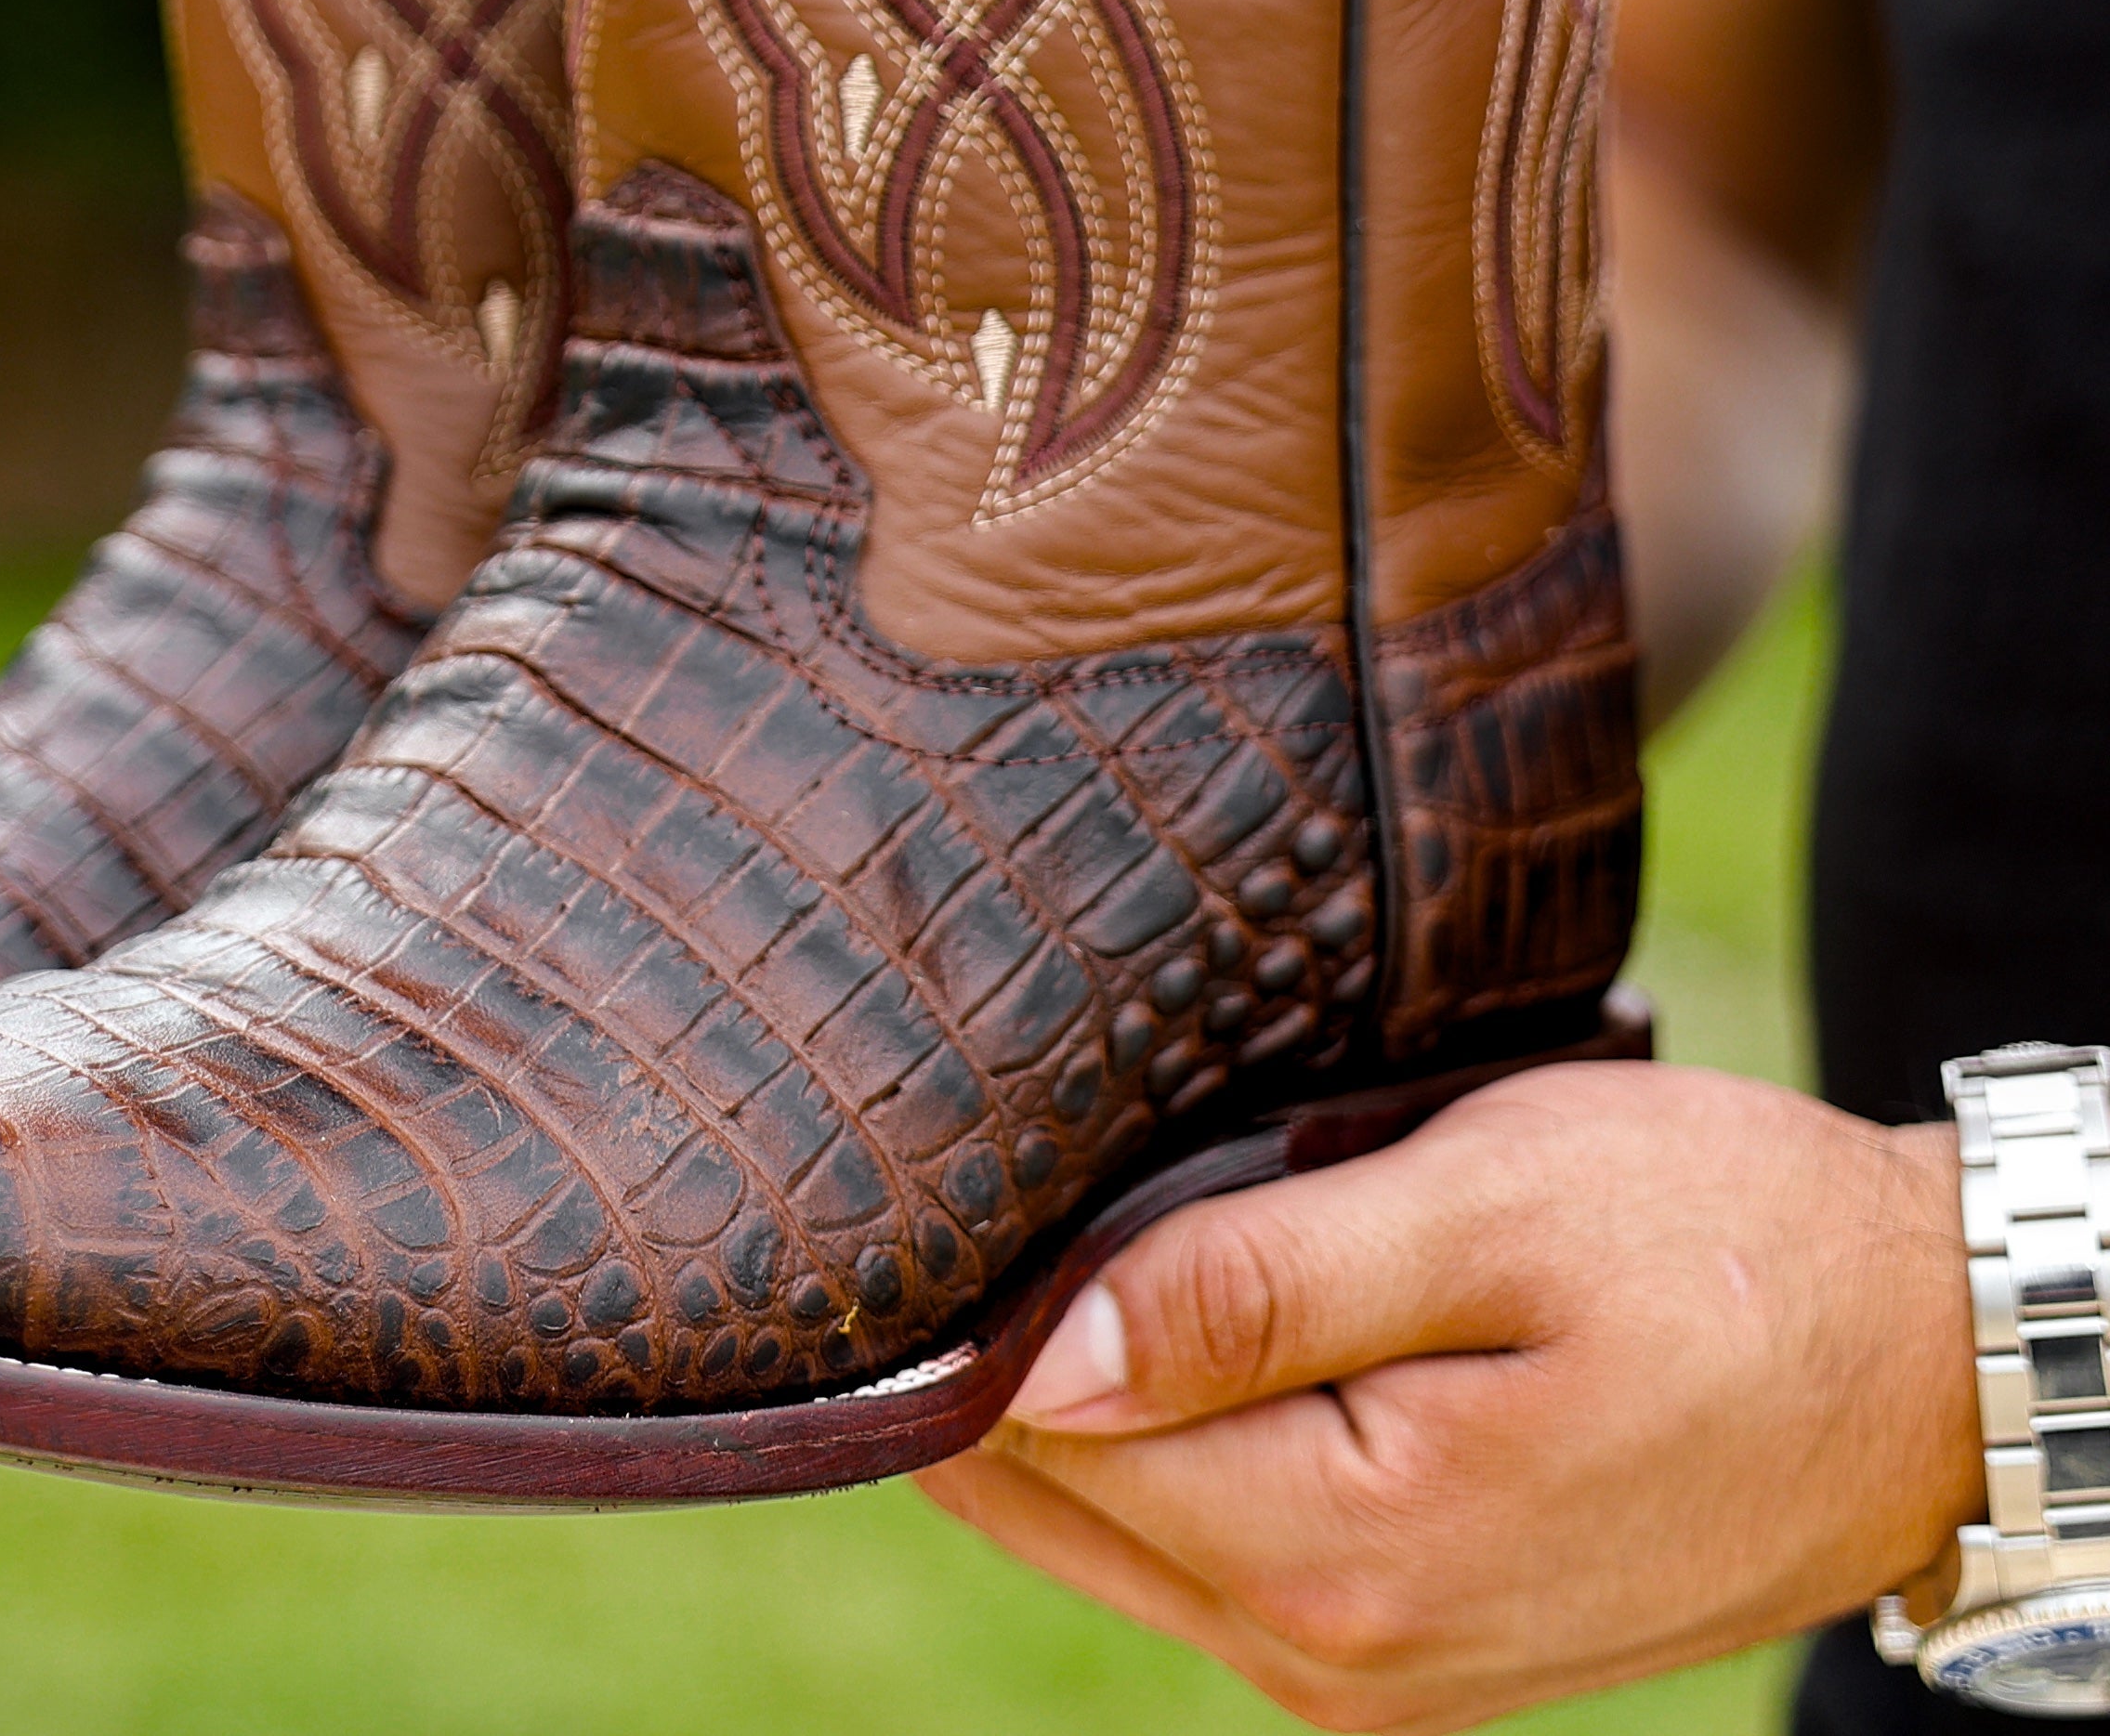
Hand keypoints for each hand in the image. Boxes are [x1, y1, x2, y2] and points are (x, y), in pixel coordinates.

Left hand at [914, 1063, 1976, 1732]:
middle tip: (965, 1189)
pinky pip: (1207, 1552)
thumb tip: (1045, 1354)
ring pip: (1117, 1534)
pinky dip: (1155, 1449)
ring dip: (1068, 1404)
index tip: (931, 1182)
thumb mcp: (1485, 1210)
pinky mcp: (1405, 1647)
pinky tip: (1148, 1328)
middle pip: (1056, 1503)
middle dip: (991, 1363)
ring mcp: (1373, 1672)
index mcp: (1348, 1550)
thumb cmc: (1719, 1240)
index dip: (970, 1303)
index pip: (1043, 1435)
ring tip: (1054, 1235)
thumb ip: (1253, 1290)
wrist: (1924, 1364)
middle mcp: (1338, 1656)